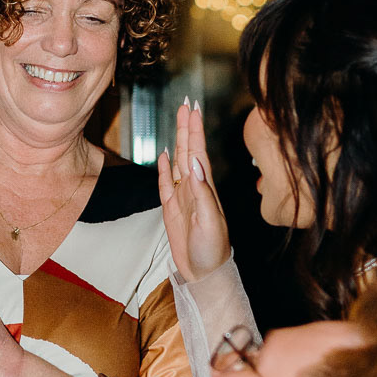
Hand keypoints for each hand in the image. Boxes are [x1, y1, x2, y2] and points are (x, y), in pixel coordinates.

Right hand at [157, 101, 230, 283]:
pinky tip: (164, 154)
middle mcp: (195, 187)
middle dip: (187, 126)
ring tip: (178, 120)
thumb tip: (194, 164)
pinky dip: (164, 167)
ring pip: (179, 161)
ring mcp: (183, 196)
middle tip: (186, 104)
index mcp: (205, 188)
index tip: (193, 108)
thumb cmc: (212, 249)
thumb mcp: (210, 221)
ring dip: (178, 140)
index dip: (196, 129)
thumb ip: (202, 193)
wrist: (204, 272)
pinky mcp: (171, 209)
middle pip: (189, 150)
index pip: (199, 151)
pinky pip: (165, 183)